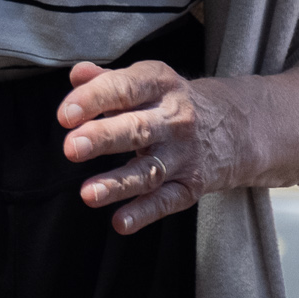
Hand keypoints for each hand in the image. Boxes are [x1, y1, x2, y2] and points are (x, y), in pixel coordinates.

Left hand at [60, 59, 241, 233]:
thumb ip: (106, 80)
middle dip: (103, 138)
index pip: (124, 88)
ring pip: (149, 170)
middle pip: (137, 129)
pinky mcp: (192, 186)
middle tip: (71, 148)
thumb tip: (77, 74)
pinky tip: (120, 223)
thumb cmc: (166, 102)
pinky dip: (144, 212)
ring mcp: (185, 154)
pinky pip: (167, 201)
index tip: (64, 116)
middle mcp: (175, 119)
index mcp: (159, 84)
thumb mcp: (144, 81)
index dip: (93, 100)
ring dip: (118, 183)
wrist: (233, 128)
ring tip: (88, 194)